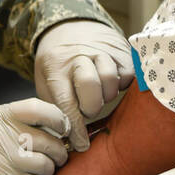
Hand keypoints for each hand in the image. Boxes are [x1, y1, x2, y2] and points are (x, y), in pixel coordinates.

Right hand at [0, 98, 69, 174]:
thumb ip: (17, 122)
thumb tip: (56, 127)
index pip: (38, 109)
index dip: (58, 119)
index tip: (63, 129)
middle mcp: (2, 134)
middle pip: (48, 141)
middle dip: (58, 152)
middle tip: (56, 157)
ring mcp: (4, 159)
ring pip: (46, 165)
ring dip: (47, 171)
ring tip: (38, 172)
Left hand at [34, 20, 133, 152]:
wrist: (68, 29)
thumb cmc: (57, 66)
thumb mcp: (46, 83)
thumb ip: (56, 106)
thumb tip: (67, 139)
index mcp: (55, 66)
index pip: (66, 101)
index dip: (75, 127)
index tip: (81, 144)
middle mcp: (79, 55)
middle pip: (91, 85)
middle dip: (90, 107)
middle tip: (87, 110)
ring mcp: (102, 50)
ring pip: (110, 80)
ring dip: (106, 96)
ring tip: (98, 96)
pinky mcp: (121, 50)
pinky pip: (127, 74)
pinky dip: (121, 85)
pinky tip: (110, 85)